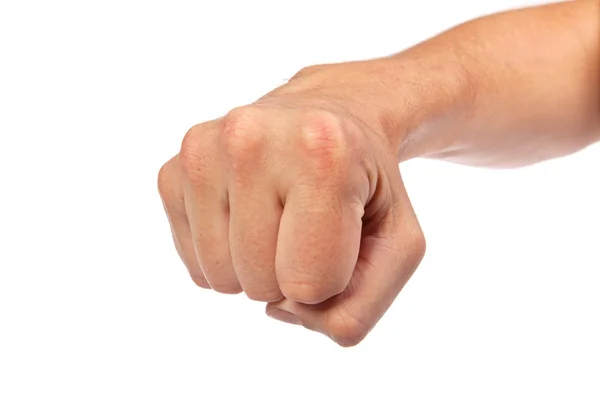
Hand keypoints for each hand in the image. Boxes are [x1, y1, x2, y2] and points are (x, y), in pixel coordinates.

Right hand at [158, 67, 425, 345]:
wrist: (325, 118)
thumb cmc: (363, 184)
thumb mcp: (399, 245)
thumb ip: (360, 307)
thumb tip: (278, 309)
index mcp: (321, 151)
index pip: (310, 283)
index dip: (332, 277)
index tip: (340, 230)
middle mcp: (250, 139)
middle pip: (260, 283)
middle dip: (291, 273)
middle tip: (306, 222)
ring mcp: (202, 153)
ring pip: (221, 279)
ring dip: (255, 268)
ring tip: (276, 216)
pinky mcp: (172, 172)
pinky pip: (194, 263)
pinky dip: (225, 257)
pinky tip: (246, 212)